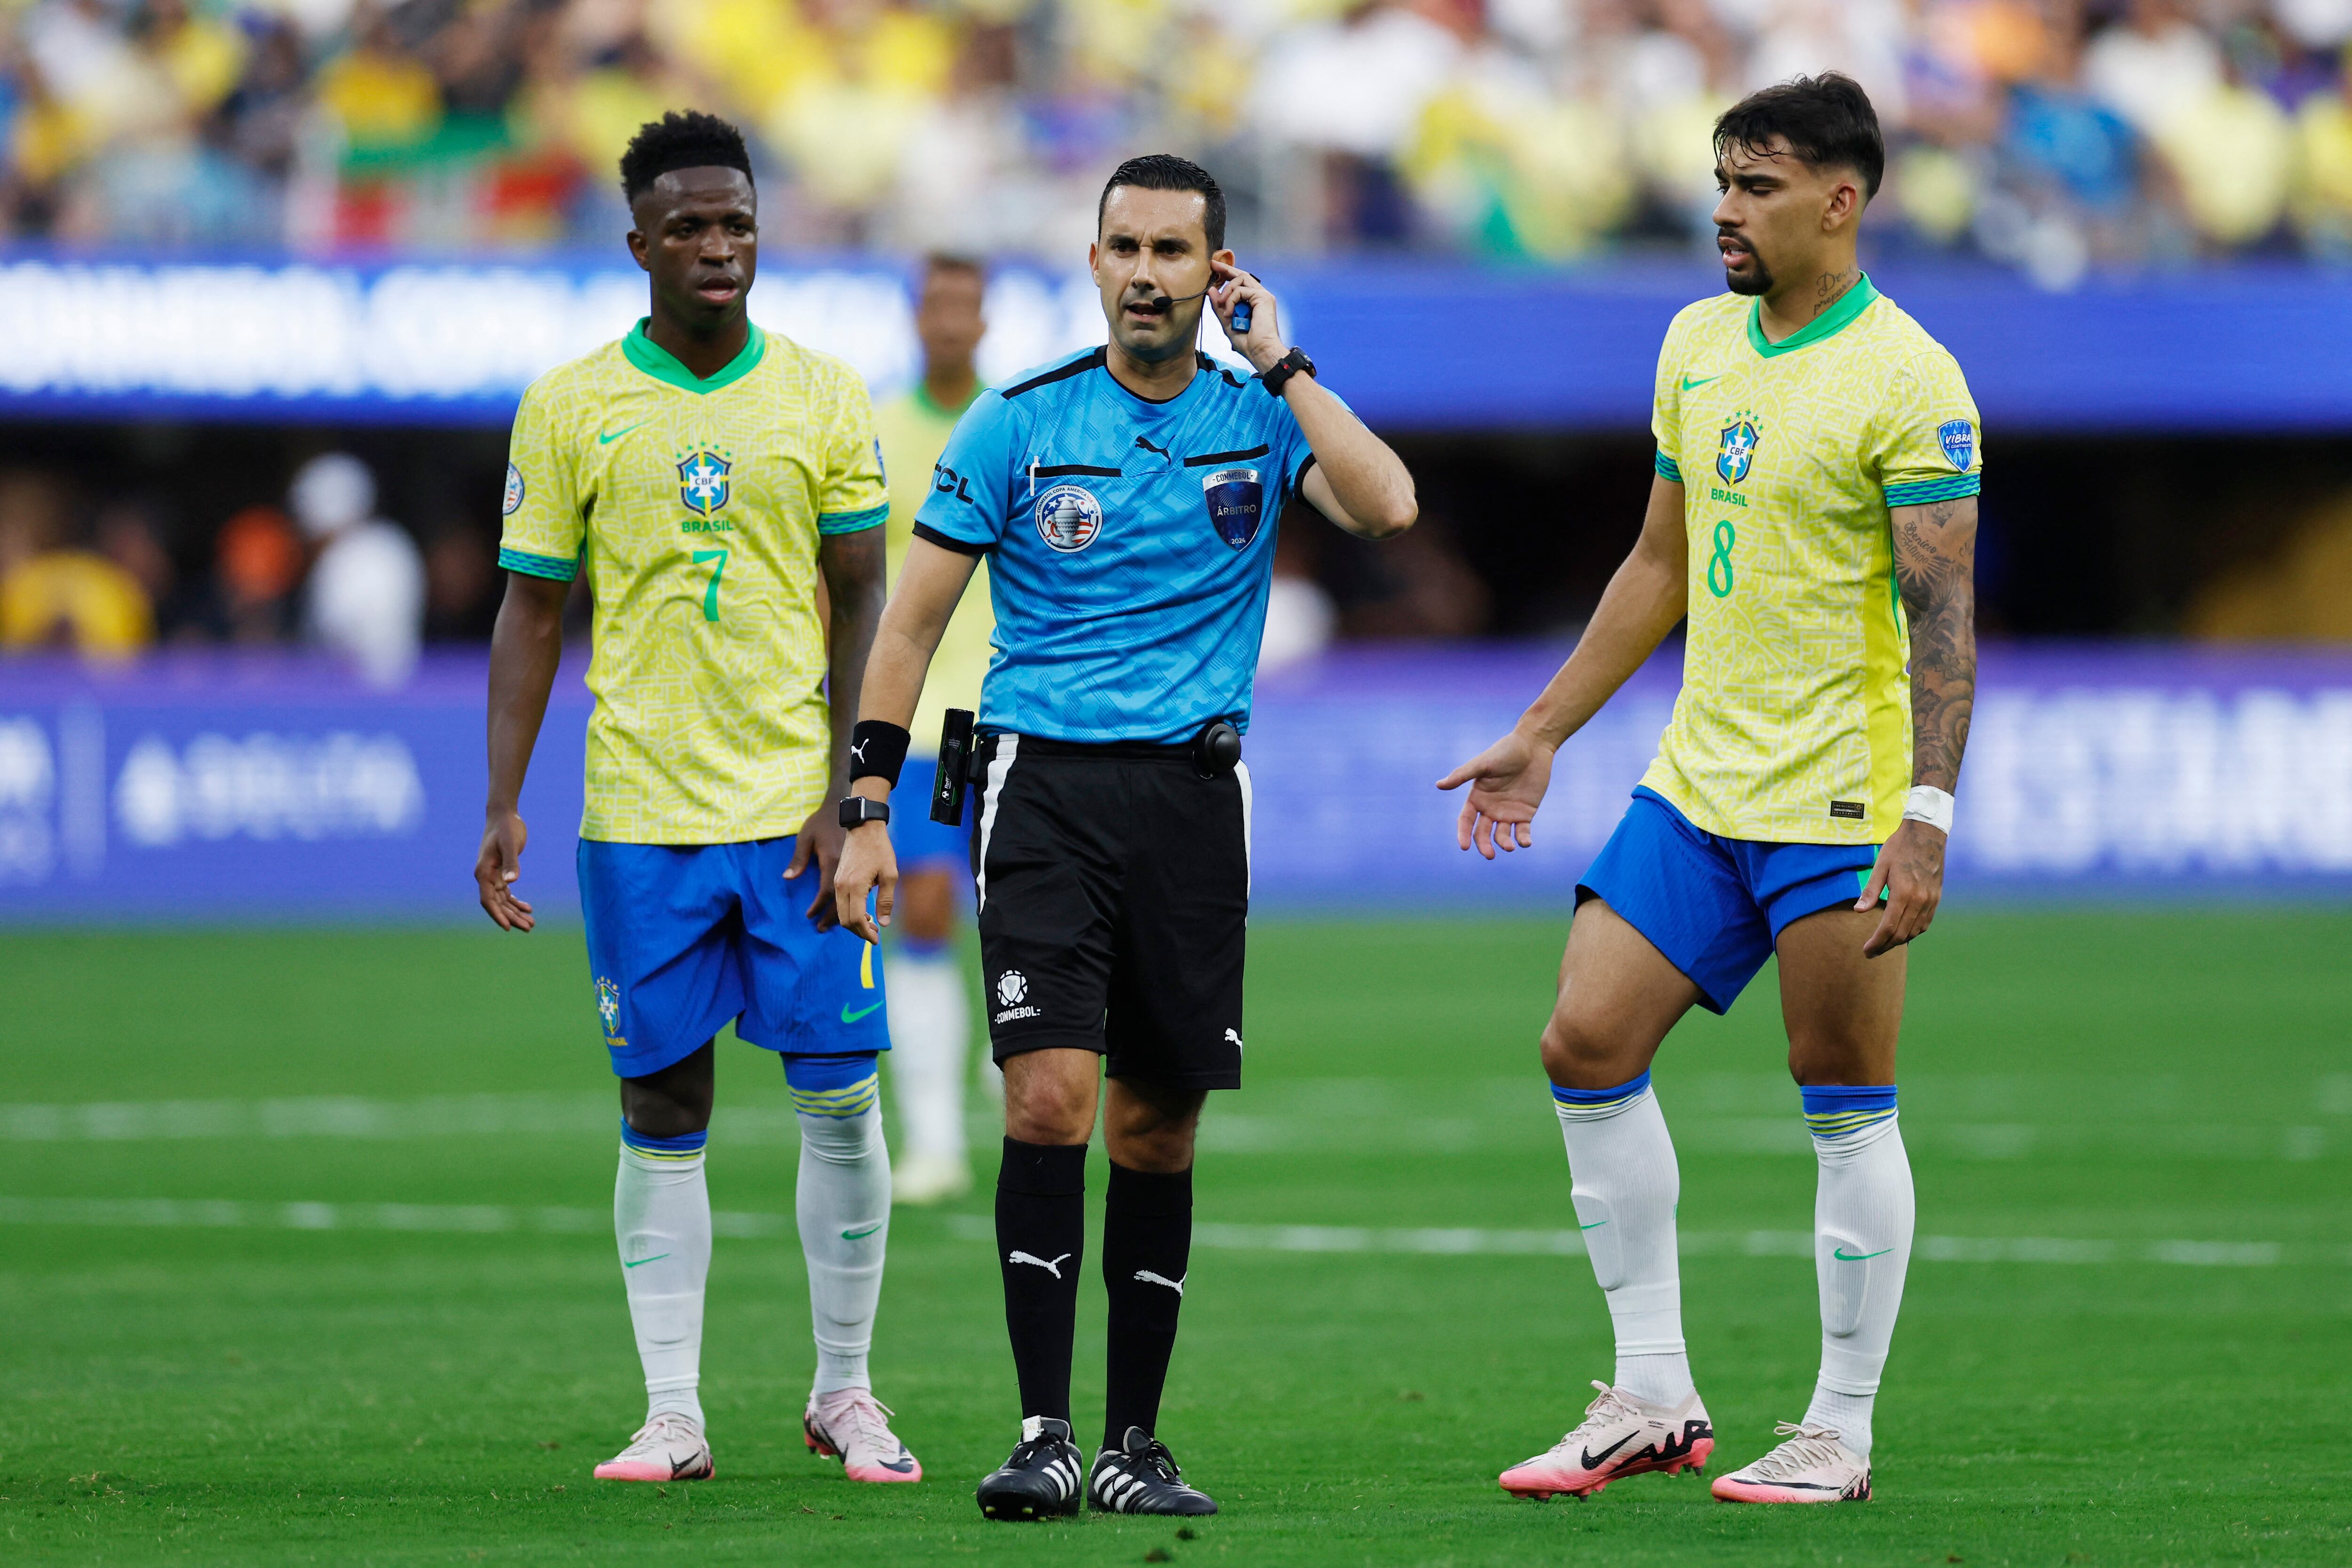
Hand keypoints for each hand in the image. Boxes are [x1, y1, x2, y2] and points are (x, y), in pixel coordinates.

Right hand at [475, 810, 533, 931]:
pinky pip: (507, 893)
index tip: (509, 927)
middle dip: (512, 917)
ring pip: (503, 901)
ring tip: (531, 924)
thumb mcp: (511, 844)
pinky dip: (516, 902)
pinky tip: (528, 908)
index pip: (488, 900)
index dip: (498, 915)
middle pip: (497, 904)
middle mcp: (485, 876)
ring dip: (515, 912)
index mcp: (483, 872)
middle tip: (529, 928)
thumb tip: (512, 882)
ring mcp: (492, 876)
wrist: (504, 815)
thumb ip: (511, 862)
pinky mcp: (501, 873)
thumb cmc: (507, 828)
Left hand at [790, 806, 851, 930]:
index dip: (818, 907)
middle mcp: (844, 871)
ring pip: (852, 899)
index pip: (825, 893)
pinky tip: (850, 908)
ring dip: (845, 914)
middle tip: (821, 929)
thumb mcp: (807, 836)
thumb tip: (788, 878)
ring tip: (837, 925)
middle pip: (841, 902)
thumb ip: (798, 859)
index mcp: (831, 863)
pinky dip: (853, 903)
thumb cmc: (825, 821)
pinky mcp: (861, 871)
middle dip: (831, 918)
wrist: (853, 813)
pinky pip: (859, 893)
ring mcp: (855, 872)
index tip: (810, 917)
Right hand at [831, 821, 897, 942]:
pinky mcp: (837, 879)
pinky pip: (839, 903)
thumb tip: (882, 924)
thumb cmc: (880, 849)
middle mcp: (841, 887)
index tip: (876, 940)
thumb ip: (886, 901)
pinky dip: (849, 913)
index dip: (866, 933)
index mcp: (855, 886)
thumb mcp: (890, 875)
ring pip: (840, 913)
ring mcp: (837, 883)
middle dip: (859, 932)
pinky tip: (863, 913)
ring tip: (869, 926)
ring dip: (853, 924)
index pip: (856, 919)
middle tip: (874, 936)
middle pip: (845, 920)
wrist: (863, 828)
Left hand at [1208, 259, 1284, 371]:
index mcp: (1253, 301)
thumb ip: (1220, 306)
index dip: (1228, 274)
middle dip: (1226, 269)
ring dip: (1227, 292)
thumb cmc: (1247, 342)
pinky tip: (1230, 313)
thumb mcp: (1227, 322)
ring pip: (1240, 279)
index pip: (1240, 282)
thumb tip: (1211, 290)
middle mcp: (1259, 296)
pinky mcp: (1263, 297)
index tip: (1215, 268)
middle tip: (1213, 265)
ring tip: (1224, 307)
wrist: (1260, 351)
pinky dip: (1231, 300)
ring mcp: (1263, 295)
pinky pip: (1241, 290)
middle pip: (1242, 275)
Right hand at [1436, 727, 1556, 859]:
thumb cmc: (1505, 752)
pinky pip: (1522, 832)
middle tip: (1489, 855)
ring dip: (1503, 843)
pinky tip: (1525, 843)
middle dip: (1484, 845)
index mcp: (1477, 798)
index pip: (1466, 821)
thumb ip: (1462, 775)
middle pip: (1482, 833)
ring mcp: (1508, 812)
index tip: (1464, 846)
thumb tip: (1439, 785)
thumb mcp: (1483, 763)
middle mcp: (1490, 808)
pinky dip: (1523, 839)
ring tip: (1510, 847)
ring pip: (1501, 835)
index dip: (1463, 834)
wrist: (1532, 746)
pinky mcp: (1525, 813)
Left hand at [1858, 817, 1944, 956]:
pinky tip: (1902, 933)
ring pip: (1915, 931)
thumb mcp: (1880, 866)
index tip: (1866, 951)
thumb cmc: (1899, 848)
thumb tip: (1858, 911)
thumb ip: (1870, 890)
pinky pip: (1925, 923)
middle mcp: (1920, 901)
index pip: (1889, 928)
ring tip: (1884, 944)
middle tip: (1871, 952)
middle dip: (1885, 946)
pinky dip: (1913, 932)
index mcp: (1904, 893)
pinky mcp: (1936, 898)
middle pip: (1902, 934)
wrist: (1927, 834)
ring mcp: (1931, 901)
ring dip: (1899, 941)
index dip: (1876, 942)